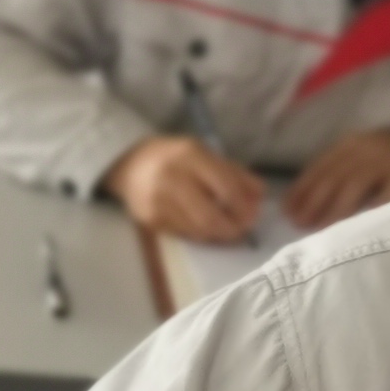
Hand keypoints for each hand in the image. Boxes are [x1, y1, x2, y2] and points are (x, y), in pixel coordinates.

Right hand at [106, 133, 267, 241]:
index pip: (227, 189)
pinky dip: (200, 234)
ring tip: (225, 227)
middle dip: (233, 228)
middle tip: (242, 228)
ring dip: (219, 234)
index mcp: (191, 156)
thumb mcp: (206, 155)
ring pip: (199, 231)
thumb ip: (236, 174)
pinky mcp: (150, 220)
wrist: (130, 165)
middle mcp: (172, 178)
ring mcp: (158, 202)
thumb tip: (260, 197)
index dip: (244, 207)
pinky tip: (202, 225)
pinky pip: (185, 235)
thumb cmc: (175, 158)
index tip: (253, 214)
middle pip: (212, 217)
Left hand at [284, 126, 389, 229]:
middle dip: (311, 201)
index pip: (320, 167)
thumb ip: (345, 173)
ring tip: (316, 229)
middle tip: (297, 223)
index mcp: (354, 143)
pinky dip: (366, 215)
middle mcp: (369, 150)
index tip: (286, 210)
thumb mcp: (370, 158)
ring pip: (352, 186)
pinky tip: (353, 230)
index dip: (301, 189)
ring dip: (330, 209)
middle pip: (332, 177)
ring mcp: (389, 164)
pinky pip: (382, 200)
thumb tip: (308, 203)